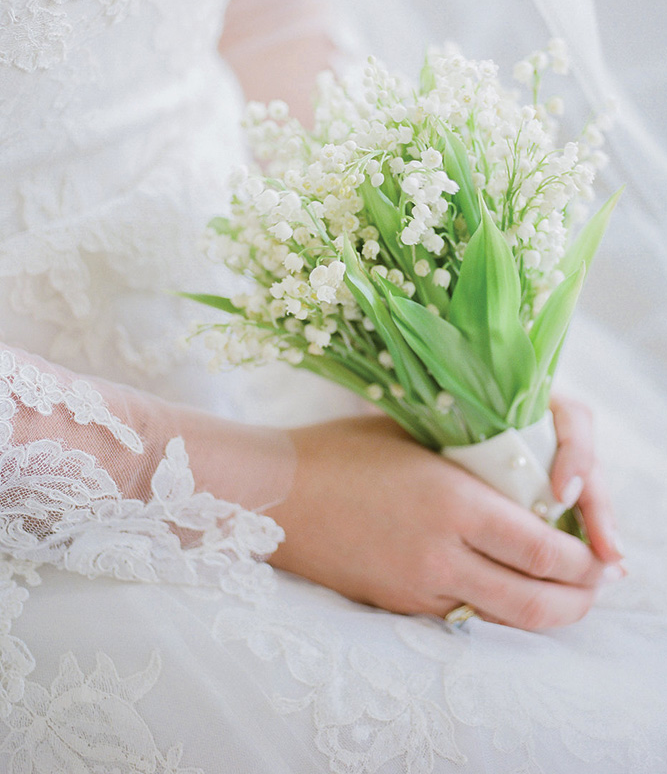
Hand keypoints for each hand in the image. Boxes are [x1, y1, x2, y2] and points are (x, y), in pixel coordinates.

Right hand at [268, 414, 622, 629]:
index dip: (583, 561)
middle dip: (578, 602)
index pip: (544, 550)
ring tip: (558, 594)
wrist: (273, 492)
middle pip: (536, 603)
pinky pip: (462, 618)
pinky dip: (494, 611)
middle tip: (592, 586)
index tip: (597, 554)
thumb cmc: (343, 450)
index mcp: (453, 502)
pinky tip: (500, 589)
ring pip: (502, 621)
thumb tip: (532, 480)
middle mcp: (441, 554)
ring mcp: (417, 587)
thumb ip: (475, 462)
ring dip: (542, 614)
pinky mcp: (395, 606)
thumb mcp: (417, 438)